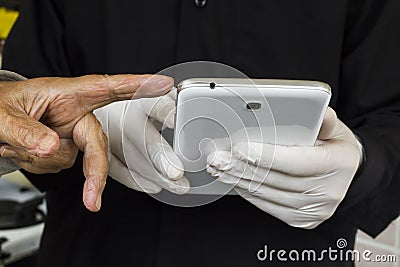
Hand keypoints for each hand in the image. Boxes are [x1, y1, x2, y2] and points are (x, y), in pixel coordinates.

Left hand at [0, 73, 172, 210]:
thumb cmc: (0, 105)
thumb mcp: (4, 114)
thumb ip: (27, 131)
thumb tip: (53, 146)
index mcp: (68, 94)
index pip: (109, 87)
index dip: (139, 85)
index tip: (163, 84)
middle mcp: (75, 113)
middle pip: (98, 143)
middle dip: (95, 172)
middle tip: (92, 198)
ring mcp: (72, 132)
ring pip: (72, 160)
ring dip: (41, 160)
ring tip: (15, 142)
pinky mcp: (65, 147)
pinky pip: (59, 167)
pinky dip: (38, 165)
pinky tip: (24, 150)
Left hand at [207, 107, 361, 228]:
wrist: (346, 174)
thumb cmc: (334, 147)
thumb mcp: (335, 129)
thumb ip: (323, 119)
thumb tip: (314, 109)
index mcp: (337, 165)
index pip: (295, 162)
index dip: (264, 156)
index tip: (239, 148)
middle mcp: (328, 192)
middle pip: (274, 180)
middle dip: (241, 167)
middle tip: (217, 158)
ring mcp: (314, 210)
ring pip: (267, 194)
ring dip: (238, 180)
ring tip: (219, 168)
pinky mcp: (301, 219)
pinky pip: (267, 206)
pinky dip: (247, 193)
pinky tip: (234, 180)